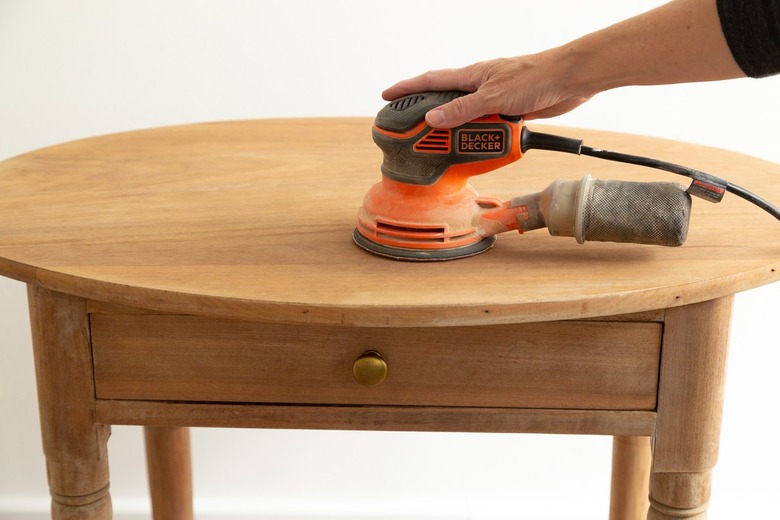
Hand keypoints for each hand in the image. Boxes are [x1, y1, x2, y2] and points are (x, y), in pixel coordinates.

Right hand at [382, 54, 593, 127]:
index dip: (406, 88)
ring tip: (448, 150)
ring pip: (467, 120)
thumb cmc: (534, 77)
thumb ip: (462, 109)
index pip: (430, 81)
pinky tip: (480, 148)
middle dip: (429, 121)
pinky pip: (487, 128)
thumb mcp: (492, 96)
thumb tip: (433, 119)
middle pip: (446, 105)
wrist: (569, 80)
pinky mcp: (509, 113)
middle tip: (413, 136)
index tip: (387, 96)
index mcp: (471, 76)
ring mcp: (494, 101)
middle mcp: (479, 87)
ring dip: (459, 135)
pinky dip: (482, 140)